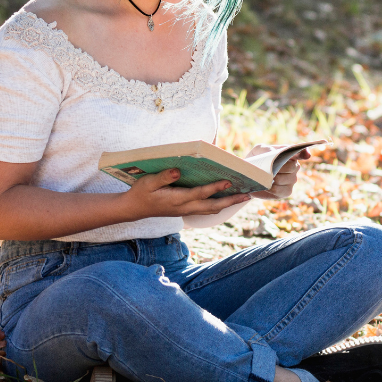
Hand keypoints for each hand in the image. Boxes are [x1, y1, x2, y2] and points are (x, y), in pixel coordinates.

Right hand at [124, 169, 251, 217]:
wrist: (134, 209)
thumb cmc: (141, 193)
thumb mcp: (148, 182)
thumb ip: (163, 177)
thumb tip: (178, 171)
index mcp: (177, 199)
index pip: (200, 194)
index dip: (215, 188)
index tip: (229, 182)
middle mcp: (185, 207)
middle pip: (212, 206)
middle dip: (230, 201)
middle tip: (247, 195)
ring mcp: (186, 210)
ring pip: (211, 210)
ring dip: (228, 204)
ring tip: (243, 197)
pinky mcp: (186, 210)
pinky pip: (206, 209)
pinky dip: (219, 204)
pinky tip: (226, 199)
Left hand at [246, 145, 311, 199]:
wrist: (249, 176)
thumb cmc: (257, 160)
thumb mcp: (258, 150)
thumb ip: (266, 149)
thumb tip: (273, 154)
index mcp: (290, 154)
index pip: (301, 152)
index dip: (304, 152)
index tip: (306, 155)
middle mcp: (294, 167)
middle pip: (292, 167)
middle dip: (279, 168)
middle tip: (268, 169)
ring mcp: (292, 180)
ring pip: (286, 179)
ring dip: (273, 178)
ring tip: (265, 177)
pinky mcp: (287, 191)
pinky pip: (281, 190)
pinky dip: (271, 188)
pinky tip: (266, 186)